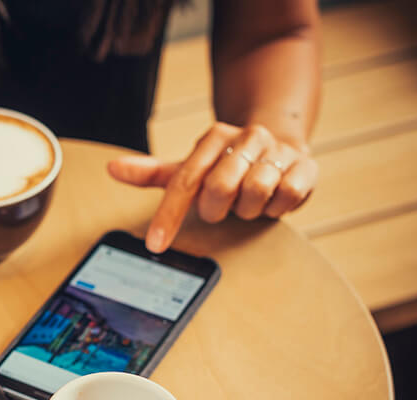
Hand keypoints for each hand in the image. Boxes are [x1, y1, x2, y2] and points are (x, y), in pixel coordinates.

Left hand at [108, 122, 317, 251]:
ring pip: (254, 193)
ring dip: (247, 209)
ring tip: (248, 199)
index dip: (169, 216)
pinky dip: (275, 208)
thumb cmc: (225, 164)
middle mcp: (245, 138)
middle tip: (223, 206)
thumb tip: (112, 169)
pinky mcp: (304, 165)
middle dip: (217, 209)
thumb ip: (151, 173)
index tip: (156, 245)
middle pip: (220, 189)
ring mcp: (276, 150)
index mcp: (213, 138)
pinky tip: (271, 200)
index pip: (184, 181)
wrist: (280, 144)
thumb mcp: (188, 168)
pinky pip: (286, 197)